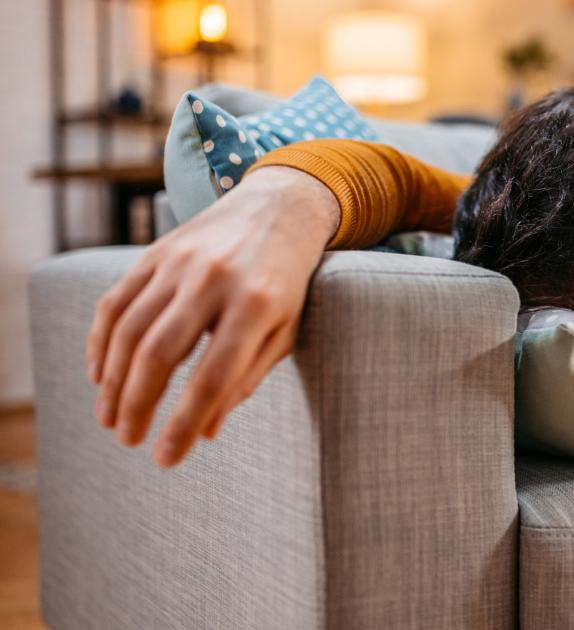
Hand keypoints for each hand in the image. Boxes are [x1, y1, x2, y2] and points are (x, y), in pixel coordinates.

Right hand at [86, 166, 339, 467]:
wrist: (278, 210)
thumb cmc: (286, 283)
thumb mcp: (285, 331)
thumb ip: (246, 378)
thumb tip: (204, 430)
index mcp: (257, 305)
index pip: (213, 377)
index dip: (184, 423)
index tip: (166, 459)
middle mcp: (214, 280)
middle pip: (160, 353)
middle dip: (137, 405)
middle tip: (128, 441)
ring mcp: (180, 262)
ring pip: (129, 329)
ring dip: (112, 381)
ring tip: (109, 419)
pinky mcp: (155, 252)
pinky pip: (115, 301)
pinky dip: (100, 342)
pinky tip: (100, 375)